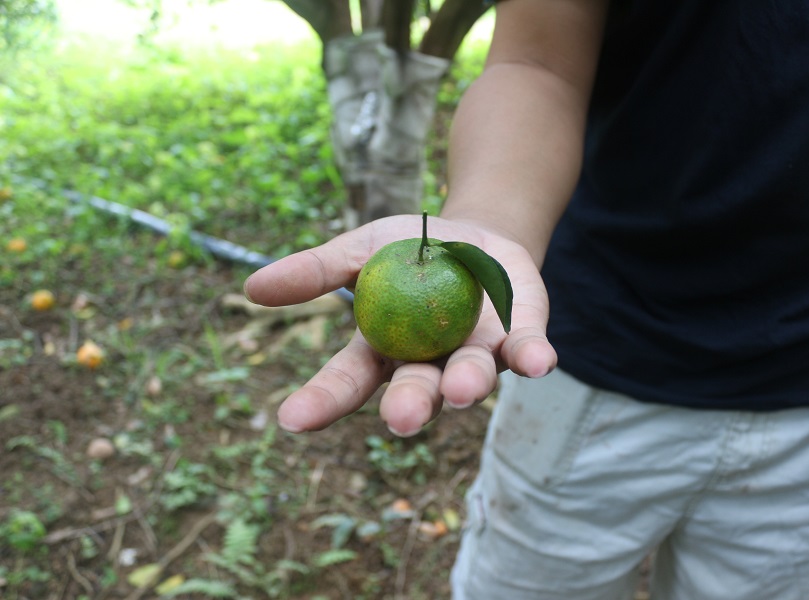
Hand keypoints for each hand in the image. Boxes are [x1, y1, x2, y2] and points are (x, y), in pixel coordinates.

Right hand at [242, 214, 556, 435]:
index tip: (291, 419)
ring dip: (466, 384)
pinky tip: (538, 363)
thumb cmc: (410, 250)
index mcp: (384, 350)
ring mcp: (475, 355)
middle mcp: (428, 364)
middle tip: (401, 418)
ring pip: (469, 377)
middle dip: (408, 405)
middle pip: (414, 391)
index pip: (349, 380)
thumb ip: (317, 271)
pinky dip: (531, 357)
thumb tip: (252, 288)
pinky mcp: (518, 336)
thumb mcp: (361, 249)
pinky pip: (524, 351)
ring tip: (460, 388)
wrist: (476, 233)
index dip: (323, 400)